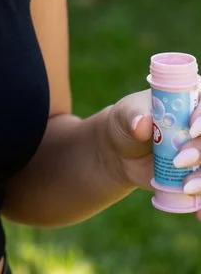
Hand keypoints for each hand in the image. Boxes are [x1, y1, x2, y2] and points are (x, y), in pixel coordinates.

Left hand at [103, 90, 200, 218]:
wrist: (121, 152)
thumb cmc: (125, 123)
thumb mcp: (125, 116)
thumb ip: (133, 117)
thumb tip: (142, 123)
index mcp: (186, 99)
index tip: (190, 130)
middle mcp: (198, 125)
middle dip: (200, 151)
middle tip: (178, 161)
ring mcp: (199, 150)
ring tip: (185, 188)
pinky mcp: (197, 173)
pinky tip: (197, 213)